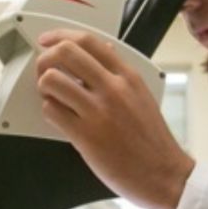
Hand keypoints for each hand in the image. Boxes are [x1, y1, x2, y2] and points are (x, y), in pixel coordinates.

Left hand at [35, 29, 194, 208]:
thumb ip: (121, 74)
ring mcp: (99, 112)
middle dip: (46, 58)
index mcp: (128, 77)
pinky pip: (52, 111)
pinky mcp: (86, 135)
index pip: (89, 41)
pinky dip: (49, 110)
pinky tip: (58, 116)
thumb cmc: (153, 141)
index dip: (61, 35)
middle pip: (66, 53)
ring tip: (51, 95)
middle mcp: (113, 89)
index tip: (48, 40)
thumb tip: (104, 52)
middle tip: (44, 68)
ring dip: (43, 86)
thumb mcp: (143, 96)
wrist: (164, 173)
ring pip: (52, 80)